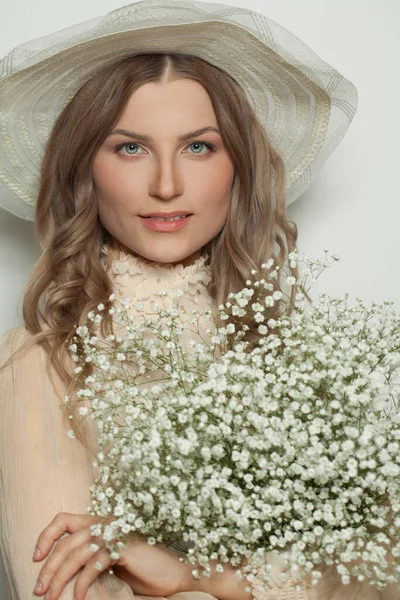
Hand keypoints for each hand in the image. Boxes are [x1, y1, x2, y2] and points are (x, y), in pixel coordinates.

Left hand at [32, 512, 192, 599]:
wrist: (176, 572)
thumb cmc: (144, 570)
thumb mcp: (112, 563)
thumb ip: (92, 560)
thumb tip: (63, 574)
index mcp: (102, 523)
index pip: (65, 519)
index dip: (47, 535)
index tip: (36, 557)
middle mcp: (107, 523)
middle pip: (66, 540)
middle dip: (48, 567)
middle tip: (40, 590)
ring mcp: (116, 532)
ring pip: (76, 553)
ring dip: (60, 578)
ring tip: (53, 598)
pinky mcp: (124, 546)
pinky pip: (94, 564)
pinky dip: (83, 583)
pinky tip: (79, 598)